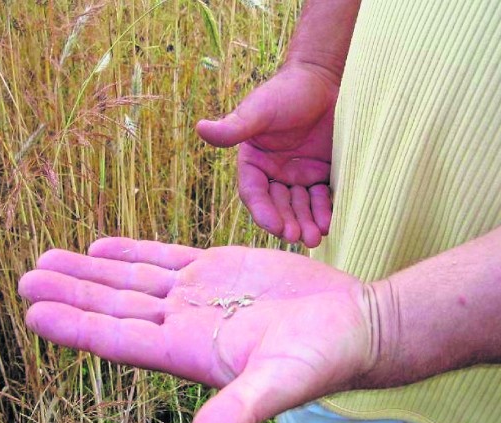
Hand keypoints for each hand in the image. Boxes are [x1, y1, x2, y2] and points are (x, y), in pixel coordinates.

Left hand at [19, 238, 376, 422]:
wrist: (353, 323)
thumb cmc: (323, 357)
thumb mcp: (279, 385)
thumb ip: (235, 416)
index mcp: (189, 353)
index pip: (119, 340)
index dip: (76, 327)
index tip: (33, 312)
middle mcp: (185, 325)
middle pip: (115, 308)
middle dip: (70, 293)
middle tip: (25, 278)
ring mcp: (199, 295)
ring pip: (132, 280)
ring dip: (90, 270)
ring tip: (48, 259)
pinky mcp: (218, 268)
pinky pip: (164, 257)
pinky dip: (132, 251)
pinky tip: (101, 246)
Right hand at [196, 64, 337, 246]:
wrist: (323, 78)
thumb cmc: (286, 91)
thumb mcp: (259, 110)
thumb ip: (234, 127)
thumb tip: (201, 128)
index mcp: (254, 163)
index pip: (254, 194)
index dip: (264, 212)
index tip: (276, 227)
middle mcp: (274, 174)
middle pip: (279, 206)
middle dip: (288, 223)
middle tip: (300, 237)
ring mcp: (299, 176)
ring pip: (300, 207)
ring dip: (306, 223)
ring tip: (316, 236)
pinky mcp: (321, 173)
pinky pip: (321, 198)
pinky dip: (324, 211)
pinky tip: (329, 222)